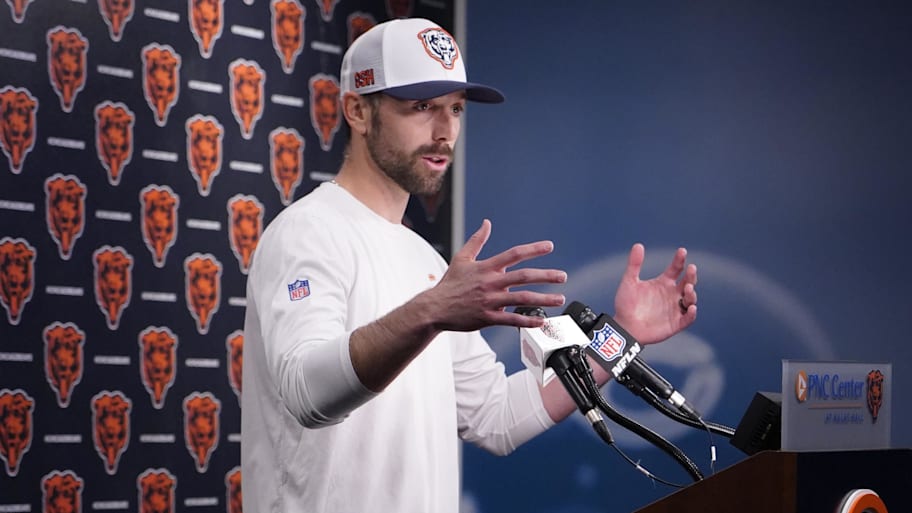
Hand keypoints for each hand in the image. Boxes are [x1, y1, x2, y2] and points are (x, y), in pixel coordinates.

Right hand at [422, 219, 566, 331]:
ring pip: (522, 299)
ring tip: (559, 299)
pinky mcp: (488, 318)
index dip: (533, 249)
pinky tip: (541, 320)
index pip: (514, 254)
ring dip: (543, 299)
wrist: (435, 308)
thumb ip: (477, 240)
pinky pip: (512, 320)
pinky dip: (528, 320)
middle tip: (562, 276)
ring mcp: (490, 301)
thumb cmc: (450, 284)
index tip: (549, 247)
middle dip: (546, 276)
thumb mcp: (462, 258)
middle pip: (524, 277)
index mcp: (486, 267)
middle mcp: (491, 283)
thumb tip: (486, 223)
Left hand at [613, 243, 697, 343]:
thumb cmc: (626, 304)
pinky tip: (691, 307)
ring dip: (691, 293)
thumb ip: (634, 264)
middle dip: (691, 275)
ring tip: (687, 287)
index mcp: (663, 283)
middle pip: (687, 282)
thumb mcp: (629, 282)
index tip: (682, 251)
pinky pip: (688, 318)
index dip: (680, 260)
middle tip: (691, 268)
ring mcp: (675, 309)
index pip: (676, 269)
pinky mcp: (676, 323)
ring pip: (690, 299)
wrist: (623, 327)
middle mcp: (671, 294)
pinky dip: (692, 313)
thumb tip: (638, 245)